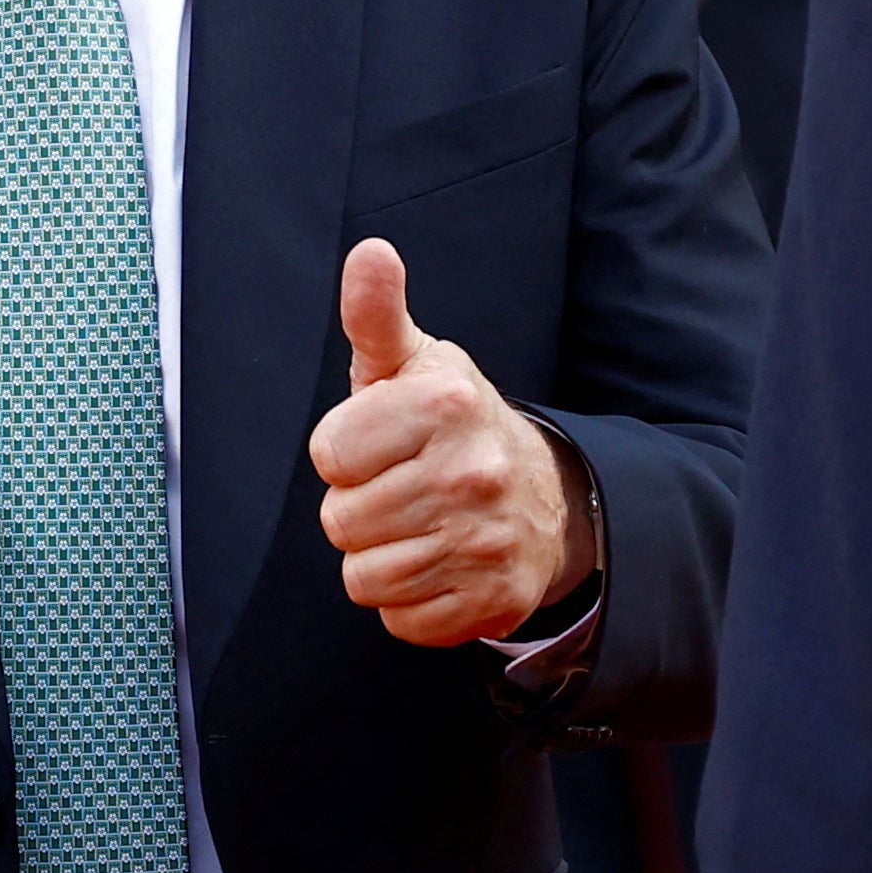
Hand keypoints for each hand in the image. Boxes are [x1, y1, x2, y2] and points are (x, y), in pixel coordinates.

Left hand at [308, 240, 596, 647]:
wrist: (542, 496)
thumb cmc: (452, 426)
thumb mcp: (413, 363)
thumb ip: (376, 313)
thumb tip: (370, 252)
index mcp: (443, 405)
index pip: (328, 456)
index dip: (345, 453)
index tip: (381, 443)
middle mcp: (472, 472)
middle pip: (341, 522)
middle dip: (360, 509)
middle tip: (401, 487)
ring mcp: (485, 541)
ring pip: (364, 577)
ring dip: (380, 557)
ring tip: (417, 525)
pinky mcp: (492, 600)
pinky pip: (400, 620)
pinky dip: (410, 601)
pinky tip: (438, 563)